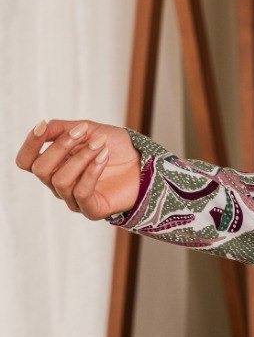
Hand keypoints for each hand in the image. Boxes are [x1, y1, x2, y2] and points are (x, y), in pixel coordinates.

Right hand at [15, 118, 140, 218]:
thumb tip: (44, 127)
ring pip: (61, 180)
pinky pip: (81, 193)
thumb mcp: (88, 130)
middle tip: (84, 131)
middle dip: (60, 147)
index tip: (43, 126)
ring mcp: (75, 200)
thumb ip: (63, 128)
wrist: (145, 163)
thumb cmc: (115, 147)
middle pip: (41, 170)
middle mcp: (60, 184)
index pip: (26, 161)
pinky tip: (104, 157)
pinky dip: (91, 171)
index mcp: (54, 165)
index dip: (30, 144)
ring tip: (100, 144)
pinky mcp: (92, 210)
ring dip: (81, 157)